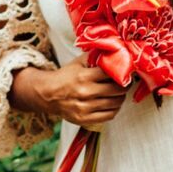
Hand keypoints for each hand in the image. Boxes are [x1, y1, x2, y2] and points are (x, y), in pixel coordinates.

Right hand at [11, 55, 126, 127]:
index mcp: (83, 76)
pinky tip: (113, 104)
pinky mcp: (84, 119)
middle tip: (125, 84)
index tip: (125, 73)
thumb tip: (113, 53)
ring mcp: (84, 107)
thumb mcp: (77, 63)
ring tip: (119, 94)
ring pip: (115, 103)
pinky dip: (115, 109)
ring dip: (121, 98)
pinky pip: (109, 116)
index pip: (111, 73)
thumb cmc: (65, 77)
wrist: (47, 94)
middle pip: (116, 89)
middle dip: (124, 86)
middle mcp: (84, 92)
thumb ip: (94, 57)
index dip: (121, 73)